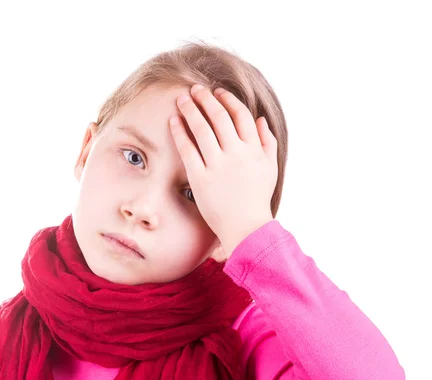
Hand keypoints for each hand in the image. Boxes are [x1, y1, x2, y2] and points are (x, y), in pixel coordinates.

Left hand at [169, 84, 277, 255]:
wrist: (245, 226)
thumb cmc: (257, 198)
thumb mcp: (270, 168)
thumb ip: (268, 142)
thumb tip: (260, 119)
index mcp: (254, 149)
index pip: (240, 115)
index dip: (227, 99)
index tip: (217, 92)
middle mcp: (236, 153)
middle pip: (219, 116)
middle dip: (206, 98)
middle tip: (195, 89)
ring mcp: (218, 165)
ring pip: (202, 128)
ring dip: (190, 109)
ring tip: (182, 99)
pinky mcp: (200, 178)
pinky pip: (188, 149)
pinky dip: (180, 132)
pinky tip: (174, 121)